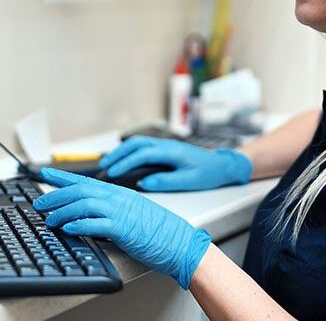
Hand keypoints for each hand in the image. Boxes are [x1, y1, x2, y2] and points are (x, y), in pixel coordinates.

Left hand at [34, 167, 211, 288]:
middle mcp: (118, 198)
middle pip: (80, 190)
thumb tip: (89, 219)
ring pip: (84, 204)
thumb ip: (112, 213)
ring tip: (49, 220)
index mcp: (120, 193)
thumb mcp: (132, 215)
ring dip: (63, 212)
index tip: (45, 176)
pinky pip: (96, 224)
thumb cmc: (159, 232)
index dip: (63, 178)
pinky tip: (68, 229)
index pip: (86, 181)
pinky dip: (79, 225)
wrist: (180, 242)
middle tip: (39, 203)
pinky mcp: (123, 228)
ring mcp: (121, 211)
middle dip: (55, 195)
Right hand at [99, 136, 252, 191]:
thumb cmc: (208, 173)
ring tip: (107, 163)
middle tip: (103, 167)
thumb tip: (143, 183)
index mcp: (172, 152)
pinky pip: (142, 146)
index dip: (125, 163)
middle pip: (135, 144)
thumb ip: (166, 182)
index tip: (112, 172)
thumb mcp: (189, 181)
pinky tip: (122, 159)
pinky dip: (128, 151)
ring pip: (137, 143)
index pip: (142, 154)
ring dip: (121, 151)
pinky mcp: (165, 148)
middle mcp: (166, 144)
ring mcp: (165, 144)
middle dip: (117, 154)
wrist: (223, 165)